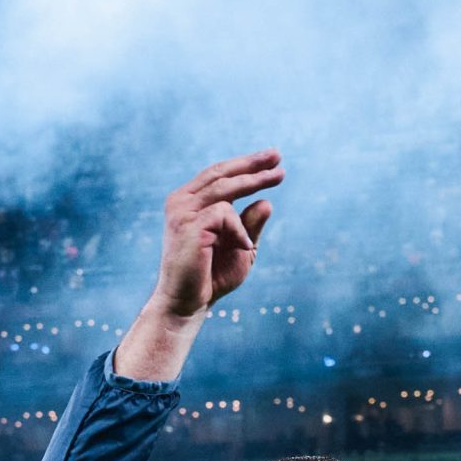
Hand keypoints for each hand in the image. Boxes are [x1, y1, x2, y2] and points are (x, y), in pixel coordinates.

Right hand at [152, 150, 283, 317]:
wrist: (188, 303)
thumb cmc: (212, 277)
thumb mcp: (241, 247)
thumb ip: (251, 226)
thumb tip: (266, 202)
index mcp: (189, 202)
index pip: (218, 175)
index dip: (245, 164)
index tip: (273, 158)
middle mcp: (181, 201)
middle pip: (220, 173)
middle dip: (252, 163)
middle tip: (278, 156)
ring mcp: (181, 212)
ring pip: (224, 187)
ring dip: (254, 181)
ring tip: (279, 177)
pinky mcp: (188, 225)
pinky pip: (224, 214)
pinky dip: (239, 229)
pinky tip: (244, 247)